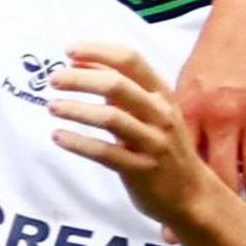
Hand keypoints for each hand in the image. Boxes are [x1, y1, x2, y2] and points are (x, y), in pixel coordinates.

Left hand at [48, 40, 245, 235]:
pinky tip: (58, 136)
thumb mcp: (150, 112)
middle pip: (117, 85)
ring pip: (110, 118)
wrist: (193, 194)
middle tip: (53, 79)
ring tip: (52, 106)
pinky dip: (78, 142)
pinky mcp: (141, 169)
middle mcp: (160, 114)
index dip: (98, 51)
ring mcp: (153, 142)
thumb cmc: (164, 147)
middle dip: (80, 78)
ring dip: (76, 109)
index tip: (69, 50)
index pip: (131, 61)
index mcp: (162, 94)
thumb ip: (121, 88)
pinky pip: (105, 153)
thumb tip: (82, 63)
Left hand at [172, 0, 245, 222]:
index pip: (181, 164)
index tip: (172, 228)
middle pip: (220, 177)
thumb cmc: (216, 50)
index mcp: (190, 113)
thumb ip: (175, 116)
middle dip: (220, 214)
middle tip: (220, 244)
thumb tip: (155, 145)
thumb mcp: (186, 81)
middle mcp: (221, 120)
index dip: (176, 197)